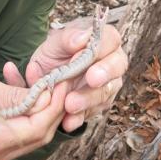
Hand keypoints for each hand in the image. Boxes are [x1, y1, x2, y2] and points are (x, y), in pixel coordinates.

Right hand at [0, 69, 69, 159]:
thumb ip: (16, 96)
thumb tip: (46, 97)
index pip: (36, 129)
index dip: (54, 106)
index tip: (61, 84)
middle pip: (38, 137)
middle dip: (52, 108)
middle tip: (59, 83)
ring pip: (32, 137)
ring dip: (41, 110)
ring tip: (42, 83)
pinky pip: (20, 135)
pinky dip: (26, 115)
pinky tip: (24, 92)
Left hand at [2, 16, 127, 132]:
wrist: (44, 75)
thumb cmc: (55, 52)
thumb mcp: (55, 42)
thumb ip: (68, 37)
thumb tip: (82, 38)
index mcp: (103, 40)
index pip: (111, 39)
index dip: (101, 48)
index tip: (86, 57)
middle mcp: (112, 62)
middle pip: (116, 67)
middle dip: (104, 74)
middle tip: (91, 80)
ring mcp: (108, 85)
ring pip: (105, 92)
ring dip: (88, 100)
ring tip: (69, 105)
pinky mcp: (99, 105)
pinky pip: (93, 112)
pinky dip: (79, 118)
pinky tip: (68, 121)